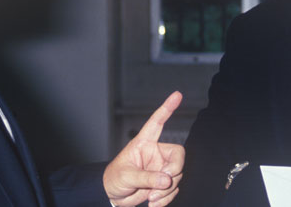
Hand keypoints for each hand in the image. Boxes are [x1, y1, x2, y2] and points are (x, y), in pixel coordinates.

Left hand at [103, 91, 184, 206]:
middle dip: (173, 172)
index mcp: (144, 143)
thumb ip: (147, 177)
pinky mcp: (163, 182)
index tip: (177, 94)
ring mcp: (161, 167)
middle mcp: (156, 153)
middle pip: (177, 156)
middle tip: (162, 186)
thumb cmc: (114, 179)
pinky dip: (166, 199)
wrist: (113, 196)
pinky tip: (153, 204)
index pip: (157, 122)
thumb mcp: (127, 176)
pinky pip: (174, 189)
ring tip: (150, 199)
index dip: (167, 108)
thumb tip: (168, 180)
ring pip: (177, 175)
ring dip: (167, 191)